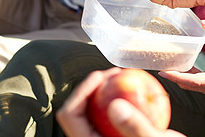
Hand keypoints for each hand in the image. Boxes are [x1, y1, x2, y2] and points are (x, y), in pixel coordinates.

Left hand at [57, 69, 184, 136]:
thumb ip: (135, 127)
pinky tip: (130, 89)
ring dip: (102, 92)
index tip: (100, 77)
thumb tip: (113, 106)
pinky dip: (114, 99)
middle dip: (91, 87)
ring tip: (120, 77)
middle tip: (111, 74)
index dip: (81, 91)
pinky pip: (104, 115)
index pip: (70, 116)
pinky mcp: (110, 136)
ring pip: (90, 112)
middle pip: (77, 111)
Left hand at [160, 21, 204, 99]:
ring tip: (164, 64)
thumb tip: (204, 23)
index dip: (178, 77)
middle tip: (158, 65)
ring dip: (178, 77)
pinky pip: (196, 85)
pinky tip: (178, 67)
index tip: (164, 72)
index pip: (195, 81)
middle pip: (189, 85)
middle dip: (173, 76)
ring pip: (192, 86)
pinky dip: (186, 77)